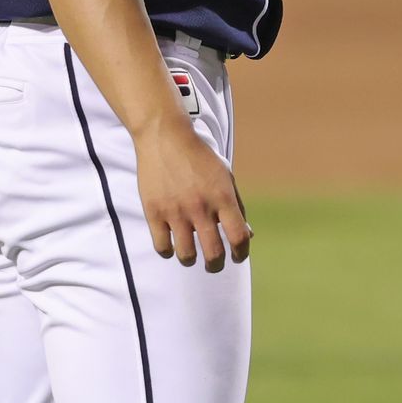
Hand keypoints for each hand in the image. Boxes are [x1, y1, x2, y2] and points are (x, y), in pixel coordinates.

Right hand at [131, 117, 251, 271]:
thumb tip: (247, 237)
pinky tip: (172, 244)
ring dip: (191, 259)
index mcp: (222, 197)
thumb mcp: (225, 177)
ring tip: (191, 254)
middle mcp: (200, 206)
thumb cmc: (199, 158)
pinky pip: (162, 247)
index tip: (237, 256)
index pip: (239, 237)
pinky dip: (168, 251)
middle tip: (214, 264)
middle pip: (214, 253)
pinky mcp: (154, 212)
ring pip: (187, 255)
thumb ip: (237, 207)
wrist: (165, 136)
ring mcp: (175, 211)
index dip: (241, 253)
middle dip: (216, 265)